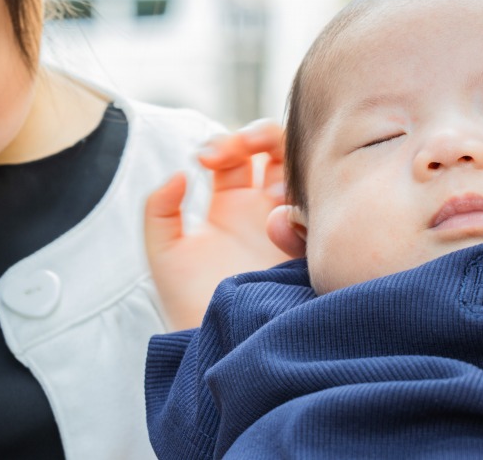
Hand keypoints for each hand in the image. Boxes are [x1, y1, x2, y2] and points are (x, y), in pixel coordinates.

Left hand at [145, 119, 294, 329]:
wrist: (224, 346)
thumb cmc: (191, 307)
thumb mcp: (164, 255)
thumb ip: (158, 211)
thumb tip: (179, 173)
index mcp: (231, 206)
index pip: (238, 154)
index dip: (225, 143)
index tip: (206, 160)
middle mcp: (266, 209)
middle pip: (276, 149)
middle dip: (259, 135)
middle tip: (239, 148)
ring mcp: (294, 221)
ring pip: (304, 168)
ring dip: (287, 156)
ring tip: (265, 170)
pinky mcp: (315, 241)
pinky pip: (324, 203)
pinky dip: (313, 187)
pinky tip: (288, 200)